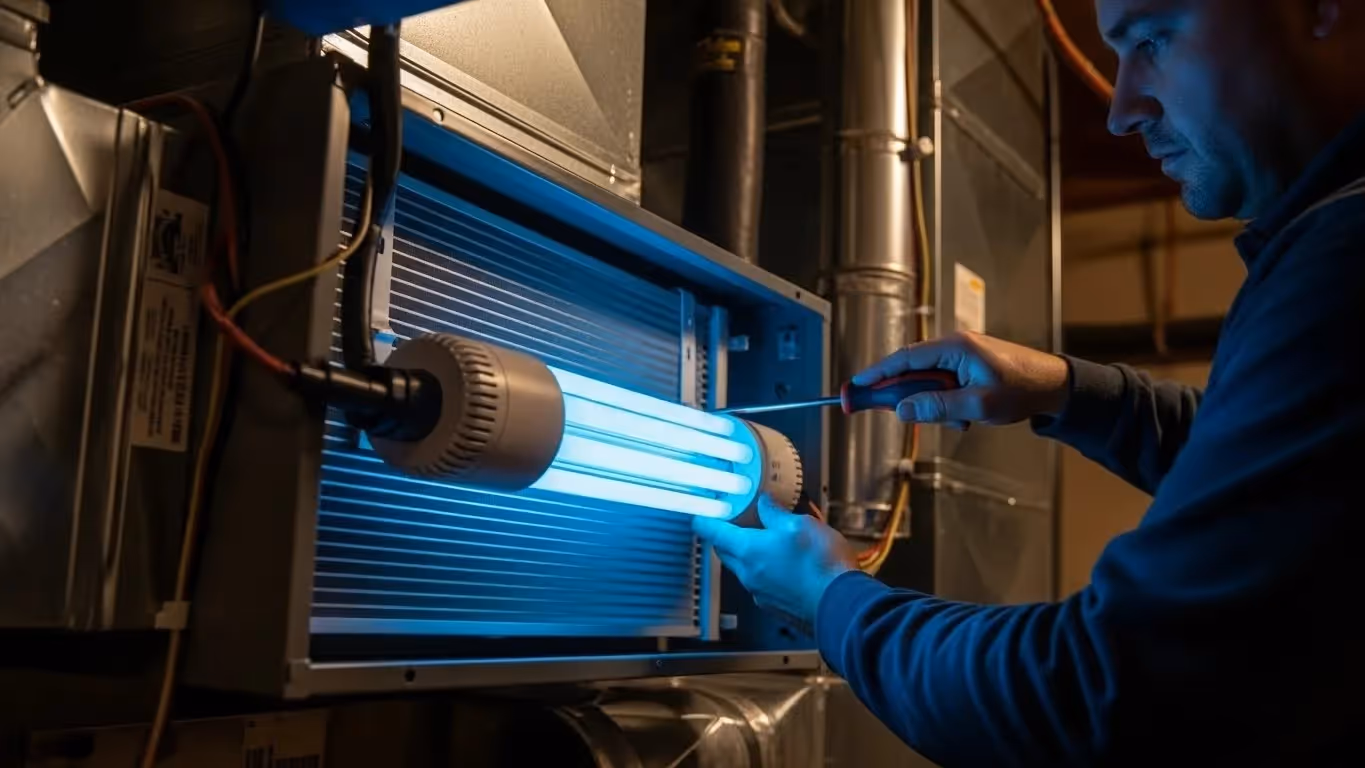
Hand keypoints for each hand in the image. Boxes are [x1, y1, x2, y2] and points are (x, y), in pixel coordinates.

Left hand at [692, 495, 858, 626]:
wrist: (841, 605)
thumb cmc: (822, 566)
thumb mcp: (801, 524)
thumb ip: (776, 514)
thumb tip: (764, 504)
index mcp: (749, 551)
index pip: (714, 533)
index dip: (704, 521)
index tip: (700, 516)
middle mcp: (750, 575)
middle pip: (725, 553)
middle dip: (725, 538)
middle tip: (733, 524)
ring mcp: (761, 594)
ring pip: (743, 570)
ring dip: (748, 556)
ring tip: (767, 542)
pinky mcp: (776, 607)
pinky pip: (761, 585)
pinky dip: (765, 572)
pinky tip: (784, 565)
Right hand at [853, 332, 1069, 428]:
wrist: (1055, 386)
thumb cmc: (1023, 389)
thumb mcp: (978, 405)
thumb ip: (937, 407)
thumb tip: (903, 410)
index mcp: (955, 347)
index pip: (903, 359)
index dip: (876, 374)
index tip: (854, 387)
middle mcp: (954, 346)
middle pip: (911, 370)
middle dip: (904, 396)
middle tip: (885, 411)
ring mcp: (961, 356)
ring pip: (927, 381)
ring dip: (933, 404)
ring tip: (957, 420)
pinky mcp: (968, 367)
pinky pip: (943, 385)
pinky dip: (945, 403)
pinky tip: (963, 417)